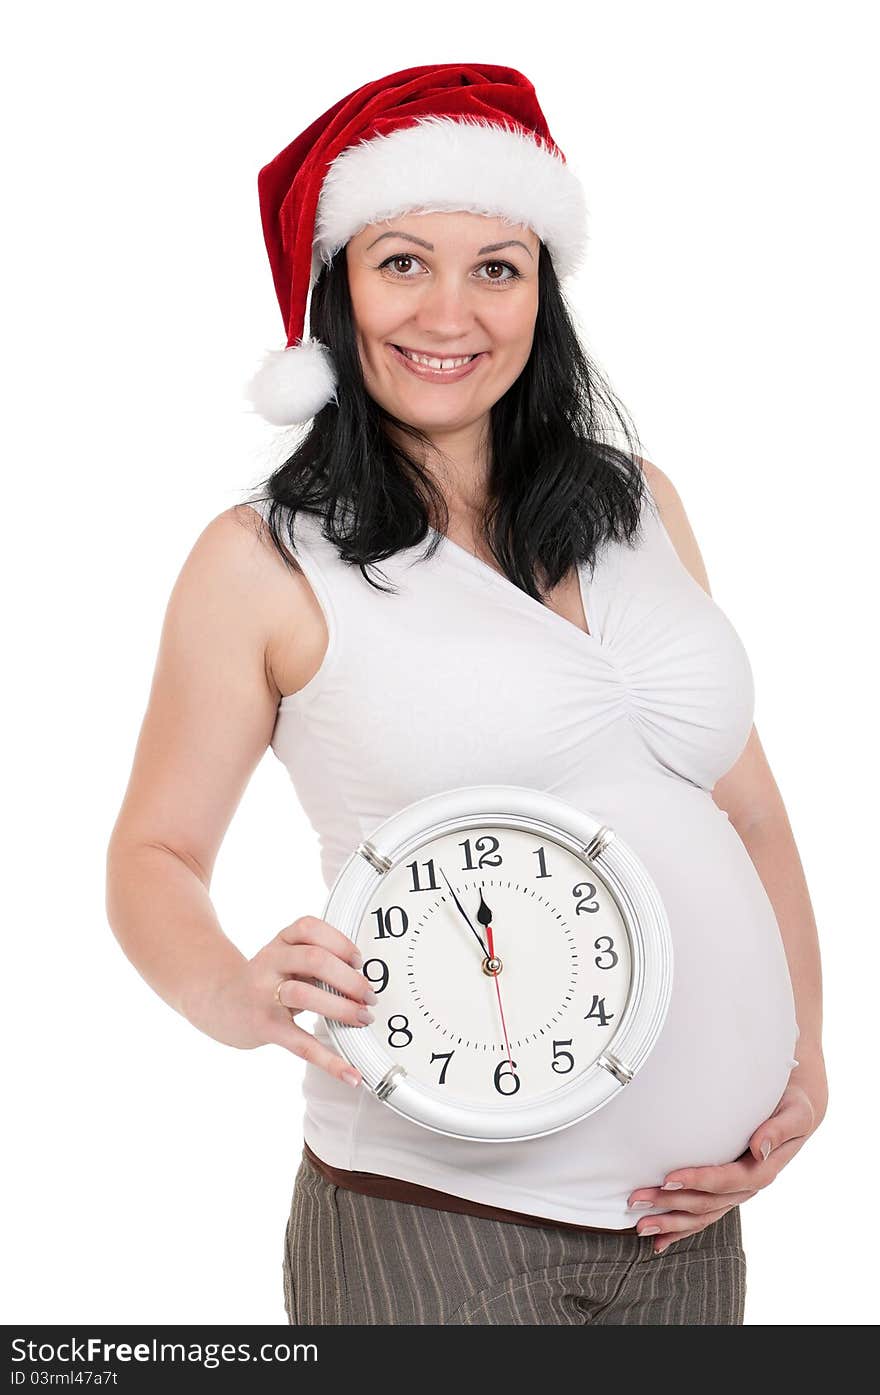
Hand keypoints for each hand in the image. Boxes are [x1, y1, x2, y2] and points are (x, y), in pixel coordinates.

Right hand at [187, 914, 375, 1088]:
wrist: (220, 1003)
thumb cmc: (265, 980)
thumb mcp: (284, 959)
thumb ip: (315, 961)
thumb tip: (360, 981)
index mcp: (280, 942)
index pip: (310, 928)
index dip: (339, 942)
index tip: (358, 961)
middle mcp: (269, 962)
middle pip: (314, 959)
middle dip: (349, 978)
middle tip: (369, 996)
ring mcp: (264, 994)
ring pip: (304, 994)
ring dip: (342, 1008)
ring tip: (362, 1019)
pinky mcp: (265, 1026)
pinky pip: (300, 1044)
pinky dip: (330, 1061)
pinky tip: (351, 1074)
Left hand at [627, 1055, 828, 1254]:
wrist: (795, 1111)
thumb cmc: (792, 1106)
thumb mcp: (795, 1113)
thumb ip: (778, 1130)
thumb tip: (760, 1146)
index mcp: (763, 1169)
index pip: (728, 1180)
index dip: (699, 1181)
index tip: (670, 1179)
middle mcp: (748, 1186)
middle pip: (708, 1202)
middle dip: (672, 1204)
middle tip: (639, 1200)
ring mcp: (736, 1192)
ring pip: (702, 1214)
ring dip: (670, 1221)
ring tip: (641, 1225)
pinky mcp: (726, 1191)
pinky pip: (704, 1214)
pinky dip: (681, 1228)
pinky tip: (660, 1238)